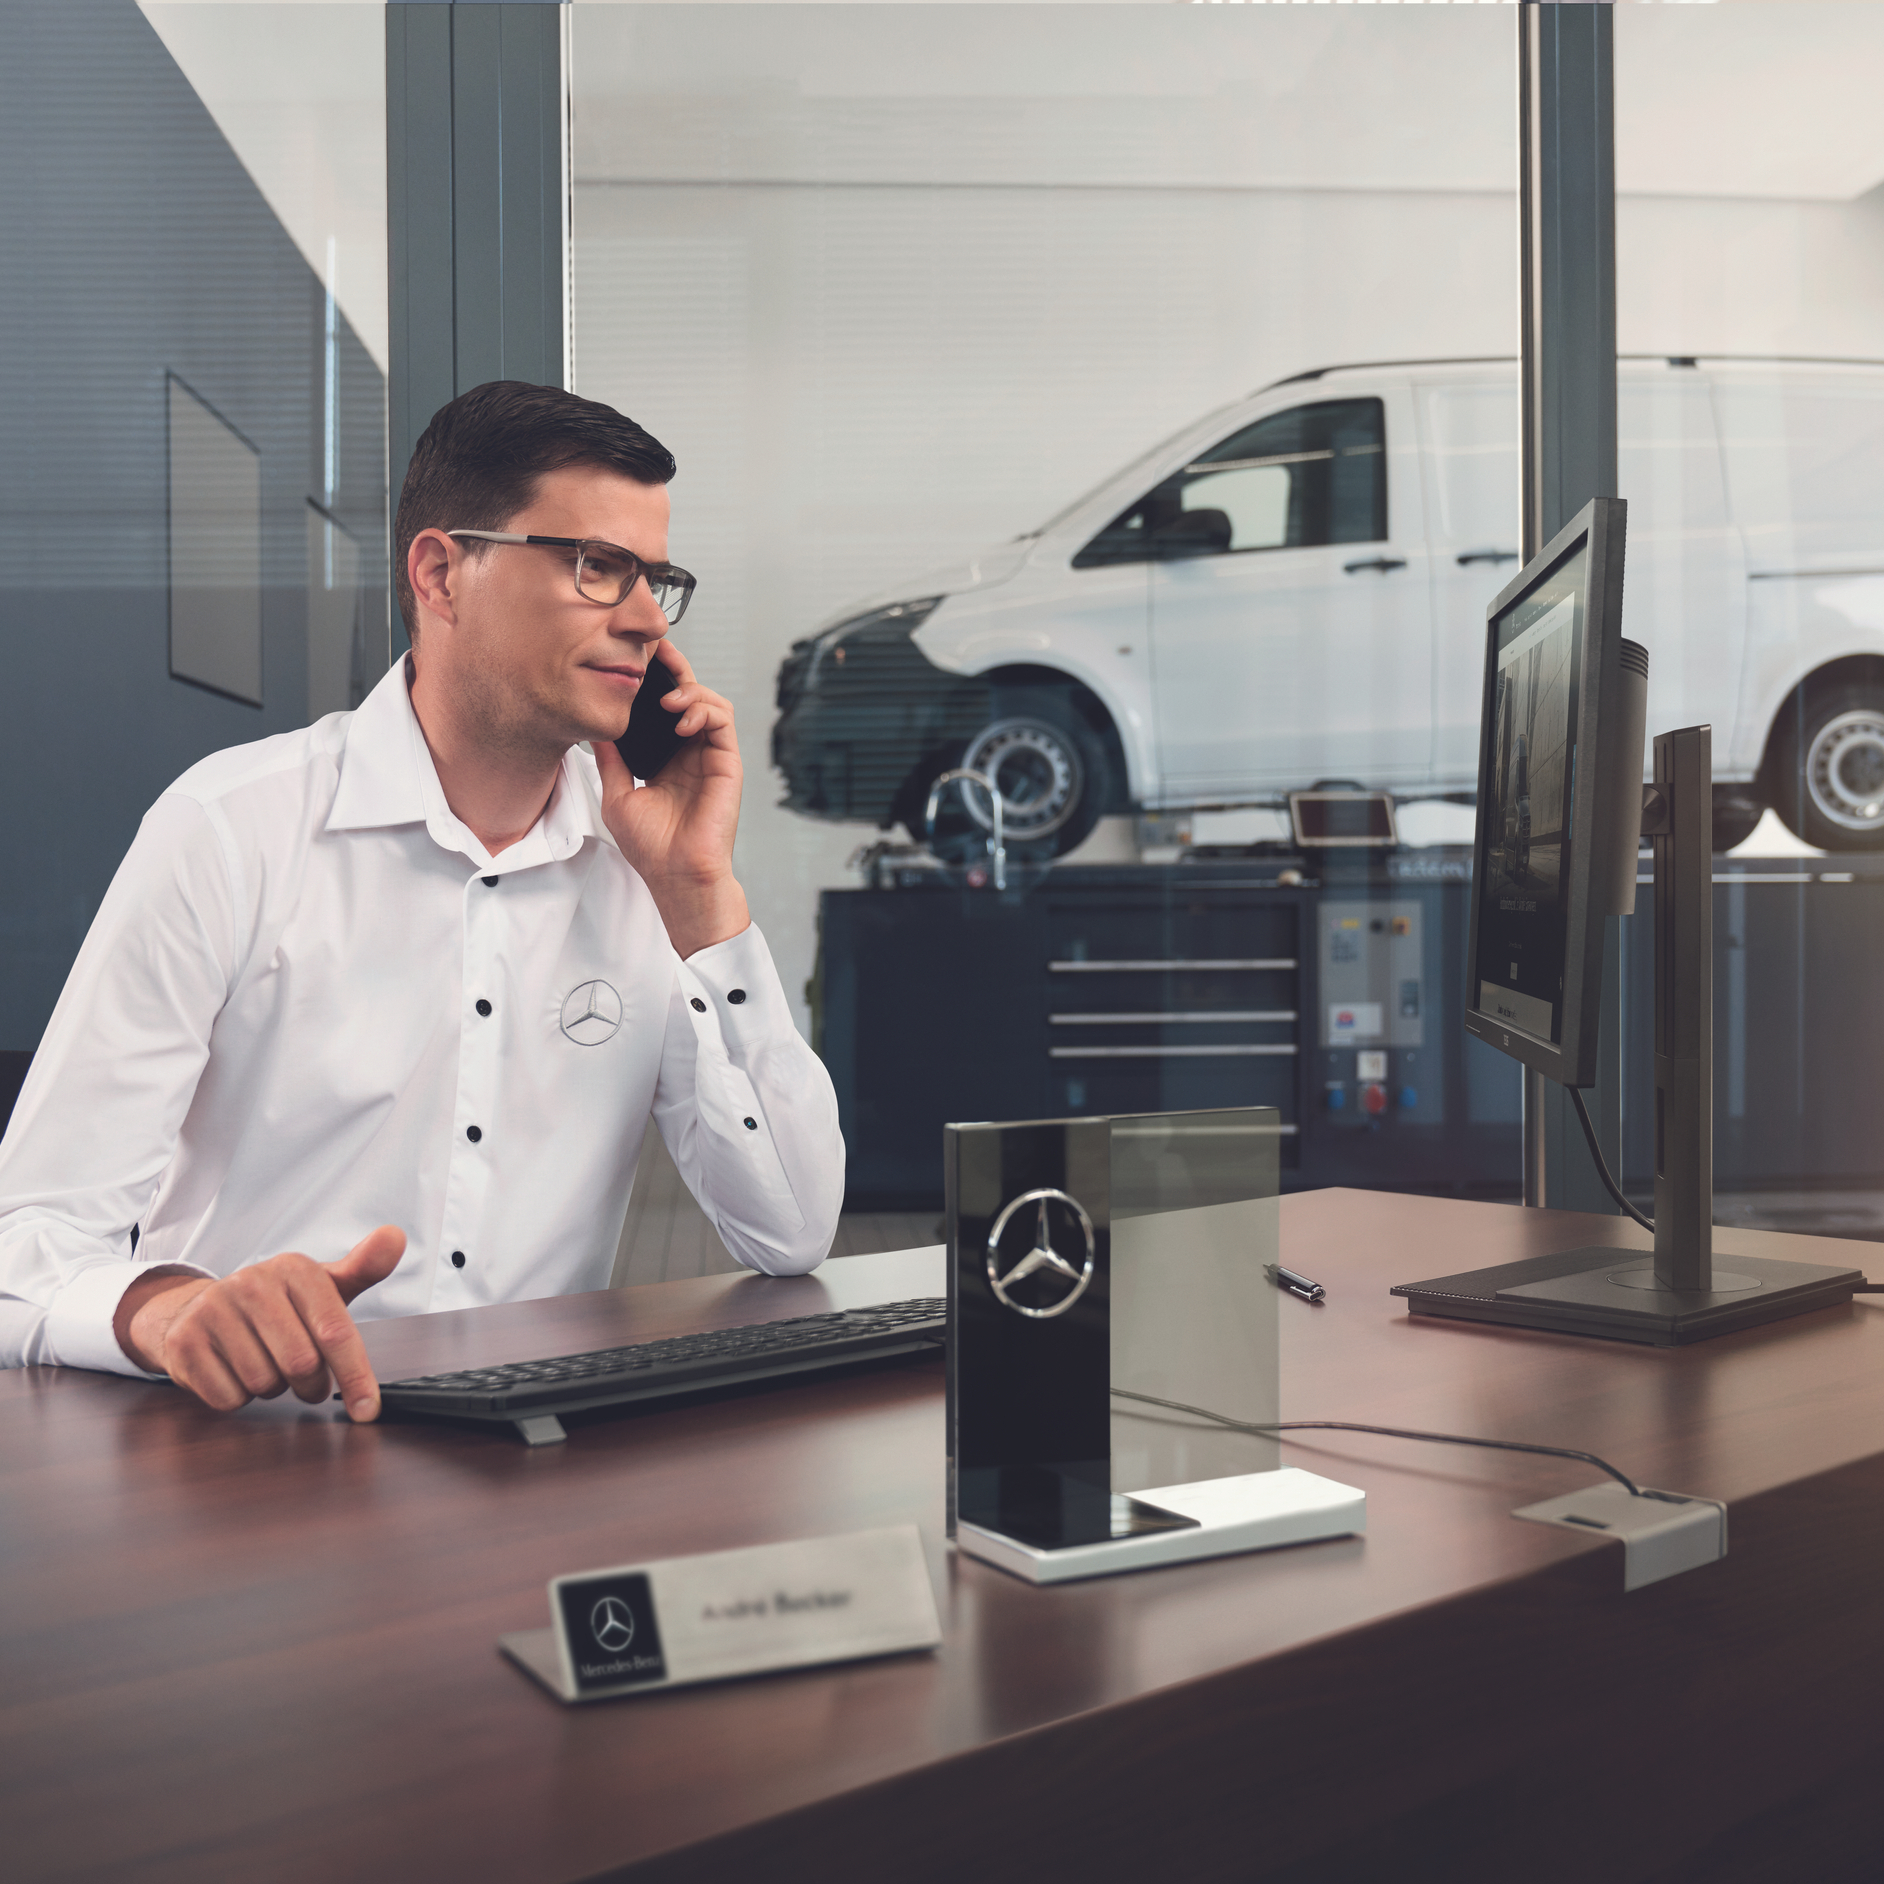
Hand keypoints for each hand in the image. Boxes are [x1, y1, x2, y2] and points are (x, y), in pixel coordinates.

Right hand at [114, 1225, 406, 1421]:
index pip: (335, 1331)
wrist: (200, 1309)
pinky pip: (228, 1397)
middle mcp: (252, 1282)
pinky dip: (239, 1397)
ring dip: (273, 1388)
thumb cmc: (279, 1305)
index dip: (356, 1375)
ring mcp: (213, 1310)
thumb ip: (364, 1268)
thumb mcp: (322, 1286)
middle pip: (301, 1363)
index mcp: (294, 1269)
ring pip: (264, 1383)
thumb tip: (395, 1237)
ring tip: (266, 1364)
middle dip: (310, 1384)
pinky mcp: (185, 1342)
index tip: (368, 1409)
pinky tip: (235, 1372)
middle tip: (307, 1379)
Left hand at [594, 639, 750, 956]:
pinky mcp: (727, 764)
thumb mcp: (616, 793)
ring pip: (710, 702)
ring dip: (690, 691)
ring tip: (668, 699)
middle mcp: (691, 753)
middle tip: (656, 651)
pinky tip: (682, 717)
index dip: (654, 682)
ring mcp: (710, 757)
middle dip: (674, 670)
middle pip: (689, 696)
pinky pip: (723, 721)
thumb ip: (610, 759)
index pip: (663, 709)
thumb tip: (592, 726)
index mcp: (667, 758)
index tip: (635, 661)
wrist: (675, 875)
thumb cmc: (650, 847)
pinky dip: (704, 710)